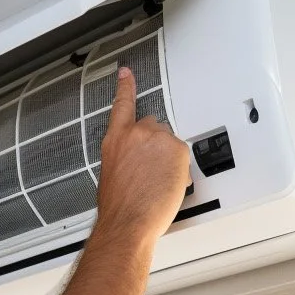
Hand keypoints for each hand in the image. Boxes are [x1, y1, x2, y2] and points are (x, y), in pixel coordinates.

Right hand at [93, 66, 191, 245]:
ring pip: (170, 144)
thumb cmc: (119, 207)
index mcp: (115, 140)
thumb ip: (125, 157)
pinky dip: (179, 169)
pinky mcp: (177, 149)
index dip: (125, 87)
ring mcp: (158, 140)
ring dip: (168, 159)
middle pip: (154, 127)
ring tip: (157, 183)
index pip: (122, 105)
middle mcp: (136, 134)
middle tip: (152, 171)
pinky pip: (183, 156)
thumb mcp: (111, 175)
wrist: (128, 221)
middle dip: (156, 145)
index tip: (126, 73)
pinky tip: (167, 184)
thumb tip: (136, 160)